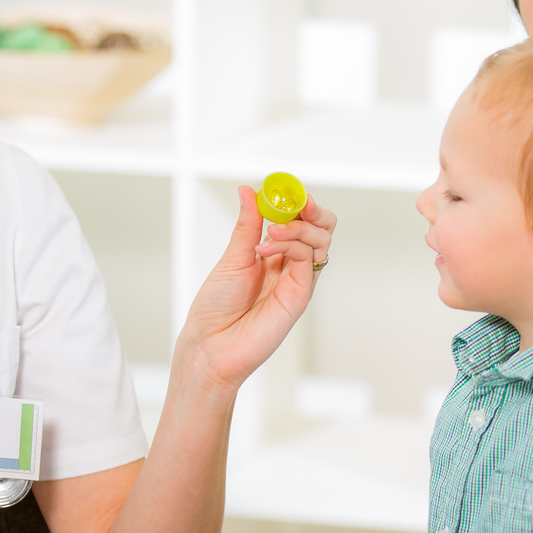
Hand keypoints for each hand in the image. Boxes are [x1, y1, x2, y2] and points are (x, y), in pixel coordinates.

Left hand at [176, 186, 336, 390]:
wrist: (211, 343)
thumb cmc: (216, 306)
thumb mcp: (233, 256)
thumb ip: (247, 224)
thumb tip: (248, 190)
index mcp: (274, 253)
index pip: (298, 220)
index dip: (297, 202)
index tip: (286, 189)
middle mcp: (290, 265)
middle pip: (321, 229)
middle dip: (312, 210)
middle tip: (296, 202)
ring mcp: (298, 280)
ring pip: (320, 241)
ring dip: (299, 227)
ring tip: (270, 231)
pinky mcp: (300, 295)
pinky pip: (308, 261)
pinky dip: (291, 245)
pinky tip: (266, 247)